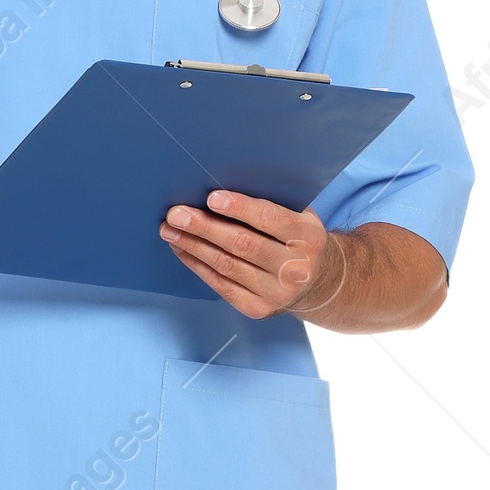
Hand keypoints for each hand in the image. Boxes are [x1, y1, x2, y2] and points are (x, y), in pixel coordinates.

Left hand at [160, 192, 344, 319]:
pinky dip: (198, 266)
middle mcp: (295, 268)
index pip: (270, 219)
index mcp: (308, 237)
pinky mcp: (258, 308)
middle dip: (204, 227)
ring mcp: (276, 293)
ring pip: (227, 266)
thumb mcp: (301, 217)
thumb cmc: (299, 239)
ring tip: (170, 231)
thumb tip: (223, 181)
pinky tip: (183, 251)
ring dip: (194, 246)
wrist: (319, 282)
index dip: (239, 208)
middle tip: (176, 214)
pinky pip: (221, 285)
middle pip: (242, 245)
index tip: (211, 198)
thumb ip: (273, 203)